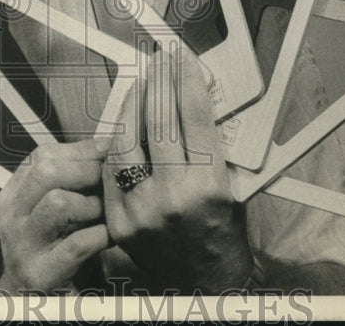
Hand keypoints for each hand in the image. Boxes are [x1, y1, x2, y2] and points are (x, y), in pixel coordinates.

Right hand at [0, 138, 110, 291]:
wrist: (26, 301)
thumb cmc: (50, 247)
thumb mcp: (50, 208)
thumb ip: (70, 177)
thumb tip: (106, 143)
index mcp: (12, 194)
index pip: (42, 155)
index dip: (80, 150)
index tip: (107, 152)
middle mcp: (11, 216)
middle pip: (46, 172)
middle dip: (86, 171)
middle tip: (108, 182)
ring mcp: (22, 245)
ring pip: (59, 203)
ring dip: (92, 206)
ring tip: (103, 215)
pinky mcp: (41, 273)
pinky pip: (77, 244)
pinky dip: (100, 235)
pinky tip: (107, 237)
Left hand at [102, 48, 253, 293]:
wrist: (206, 286)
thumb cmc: (224, 236)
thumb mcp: (233, 186)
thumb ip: (214, 144)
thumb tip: (196, 97)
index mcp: (209, 187)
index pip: (195, 116)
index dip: (187, 80)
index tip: (183, 59)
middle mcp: (174, 198)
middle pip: (159, 121)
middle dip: (159, 82)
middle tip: (160, 62)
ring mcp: (141, 210)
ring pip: (127, 140)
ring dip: (133, 105)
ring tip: (141, 85)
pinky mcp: (119, 220)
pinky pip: (111, 169)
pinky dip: (118, 141)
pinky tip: (125, 123)